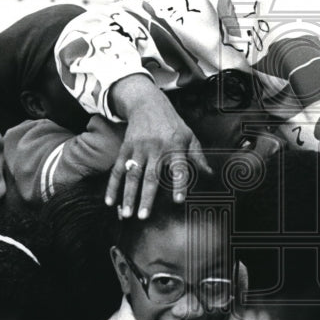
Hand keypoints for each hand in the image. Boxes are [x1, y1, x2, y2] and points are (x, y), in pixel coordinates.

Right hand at [105, 74, 211, 218]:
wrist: (147, 103)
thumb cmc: (172, 124)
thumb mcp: (189, 136)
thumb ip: (198, 157)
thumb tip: (210, 175)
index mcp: (175, 146)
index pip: (179, 168)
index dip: (179, 184)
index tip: (178, 201)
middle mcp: (156, 148)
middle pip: (151, 176)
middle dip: (146, 197)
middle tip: (143, 217)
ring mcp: (138, 148)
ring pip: (132, 175)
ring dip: (128, 195)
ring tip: (125, 214)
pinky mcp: (125, 148)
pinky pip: (117, 169)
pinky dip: (111, 186)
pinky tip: (109, 202)